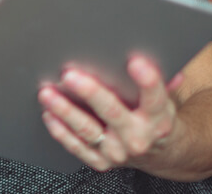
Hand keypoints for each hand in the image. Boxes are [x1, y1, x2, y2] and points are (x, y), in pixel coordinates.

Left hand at [37, 55, 183, 171]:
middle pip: (112, 112)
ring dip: (65, 111)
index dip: (147, 80)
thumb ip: (158, 79)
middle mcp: (138, 138)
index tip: (135, 61)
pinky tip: (49, 114)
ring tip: (47, 93)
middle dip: (90, 92)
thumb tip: (155, 50)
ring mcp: (118, 152)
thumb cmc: (156, 118)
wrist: (159, 155)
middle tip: (69, 75)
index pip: (154, 98)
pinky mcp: (101, 161)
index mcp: (158, 119)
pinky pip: (77, 146)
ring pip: (87, 130)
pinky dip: (60, 131)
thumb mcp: (164, 100)